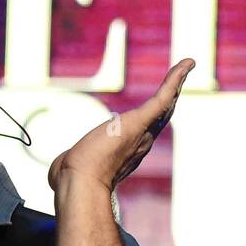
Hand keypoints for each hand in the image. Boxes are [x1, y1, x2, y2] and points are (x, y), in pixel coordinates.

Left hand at [47, 58, 194, 193]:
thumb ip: (68, 164)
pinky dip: (176, 79)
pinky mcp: (139, 121)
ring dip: (176, 84)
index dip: (151, 120)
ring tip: (186, 66)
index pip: (143, 132)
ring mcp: (142, 132)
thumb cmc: (69, 180)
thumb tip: (57, 168)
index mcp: (125, 153)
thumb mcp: (69, 168)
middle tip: (178, 81)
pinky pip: (163, 97)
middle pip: (160, 117)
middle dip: (170, 100)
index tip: (156, 111)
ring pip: (165, 104)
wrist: (78, 182)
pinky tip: (187, 63)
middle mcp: (139, 143)